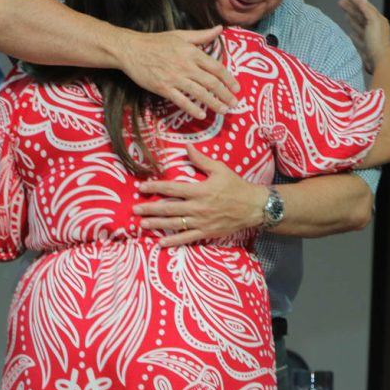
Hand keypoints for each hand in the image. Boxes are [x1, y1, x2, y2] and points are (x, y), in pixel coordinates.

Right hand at [115, 25, 239, 118]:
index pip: (216, 67)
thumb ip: (202, 35)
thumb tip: (220, 29)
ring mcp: (174, 78)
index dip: (229, 79)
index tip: (237, 88)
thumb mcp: (180, 34)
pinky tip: (201, 114)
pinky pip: (181, 101)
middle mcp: (186, 66)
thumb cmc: (156, 42)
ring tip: (223, 110)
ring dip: (213, 103)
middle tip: (234, 103)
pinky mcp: (163, 88)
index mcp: (192, 52)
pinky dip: (192, 108)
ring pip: (199, 93)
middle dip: (225, 94)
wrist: (131, 50)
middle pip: (211, 82)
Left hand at [133, 145, 266, 245]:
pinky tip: (160, 243)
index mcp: (200, 190)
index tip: (141, 188)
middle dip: (150, 209)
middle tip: (135, 210)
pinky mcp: (206, 233)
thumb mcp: (220, 169)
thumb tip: (187, 146)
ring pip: (174, 224)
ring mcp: (201, 222)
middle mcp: (198, 207)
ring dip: (157, 225)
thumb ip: (201, 160)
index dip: (155, 188)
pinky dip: (173, 241)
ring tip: (142, 224)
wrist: (254, 207)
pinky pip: (187, 238)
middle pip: (169, 209)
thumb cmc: (236, 186)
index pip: (173, 189)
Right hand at [338, 0, 389, 73]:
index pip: (364, 6)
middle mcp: (375, 28)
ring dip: (352, 18)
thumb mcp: (373, 21)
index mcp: (378, 20)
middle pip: (361, 15)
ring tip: (344, 12)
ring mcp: (370, 38)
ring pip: (359, 25)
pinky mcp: (366, 48)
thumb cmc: (377, 41)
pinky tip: (350, 31)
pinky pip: (359, 37)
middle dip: (351, 7)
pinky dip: (354, 32)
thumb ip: (367, 9)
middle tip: (340, 2)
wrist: (379, 62)